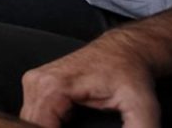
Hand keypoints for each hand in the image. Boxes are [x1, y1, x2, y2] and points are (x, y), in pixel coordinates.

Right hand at [20, 33, 158, 127]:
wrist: (124, 50)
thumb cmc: (130, 73)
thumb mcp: (141, 105)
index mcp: (52, 87)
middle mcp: (37, 82)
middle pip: (30, 126)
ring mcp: (34, 83)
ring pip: (30, 121)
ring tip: (78, 127)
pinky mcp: (38, 86)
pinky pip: (34, 115)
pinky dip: (47, 124)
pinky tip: (67, 124)